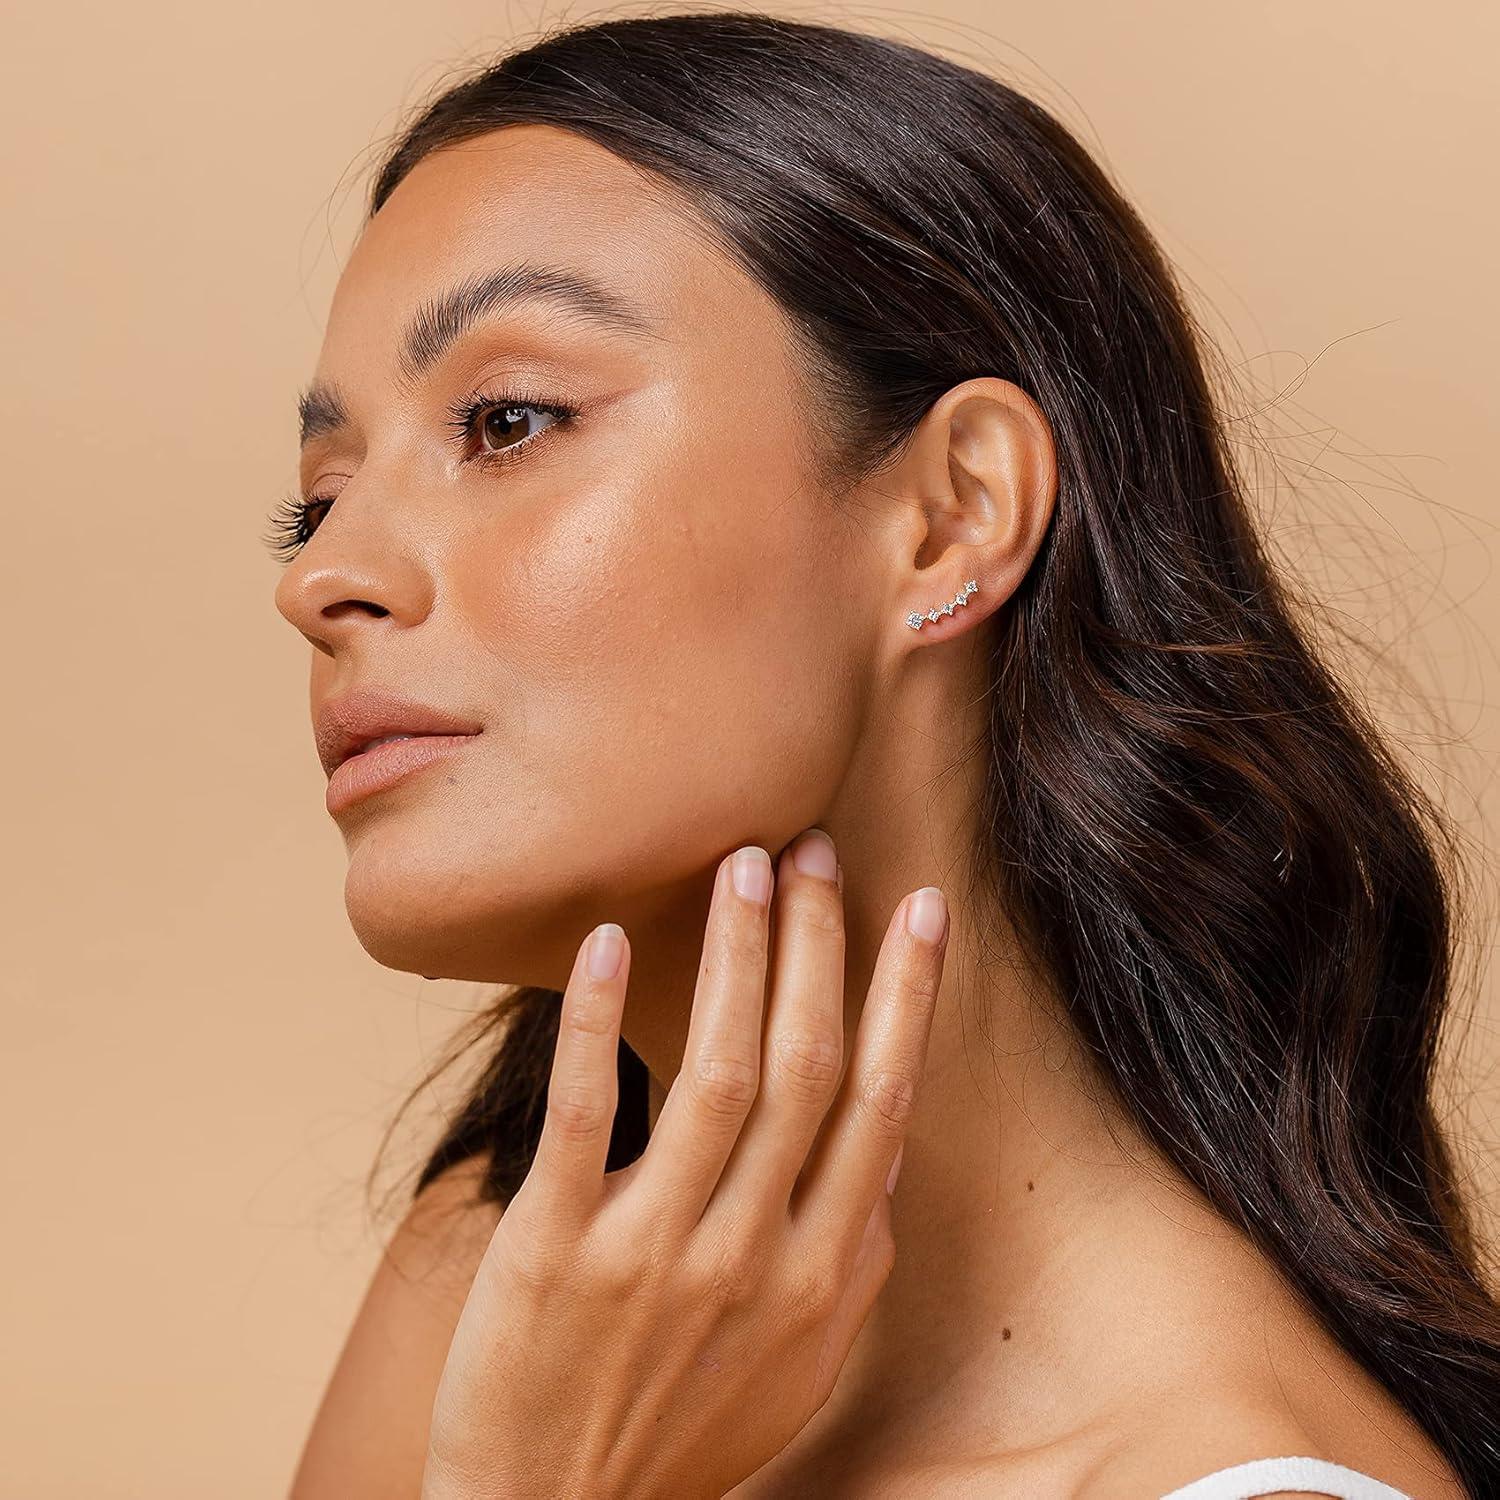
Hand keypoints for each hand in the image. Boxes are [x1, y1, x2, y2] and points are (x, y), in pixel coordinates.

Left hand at [422, 828, 948, 1499]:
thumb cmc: (680, 1435)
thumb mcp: (798, 1370)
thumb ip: (854, 1268)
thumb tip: (887, 1167)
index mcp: (821, 1274)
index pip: (882, 1105)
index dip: (906, 998)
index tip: (923, 909)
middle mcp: (753, 1253)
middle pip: (805, 1066)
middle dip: (819, 944)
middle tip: (814, 847)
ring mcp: (654, 1250)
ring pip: (717, 1071)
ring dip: (735, 956)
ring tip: (742, 865)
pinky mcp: (554, 1248)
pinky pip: (584, 1114)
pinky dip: (597, 1022)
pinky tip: (605, 941)